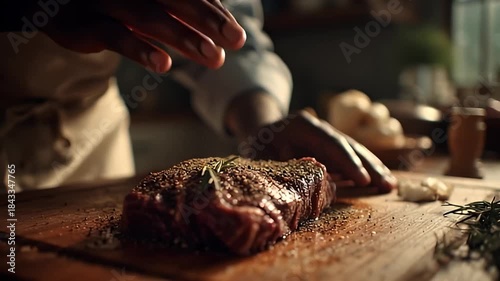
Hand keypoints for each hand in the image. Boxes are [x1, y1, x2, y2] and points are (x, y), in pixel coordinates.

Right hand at [39, 0, 245, 71]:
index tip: (236, 35)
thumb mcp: (147, 5)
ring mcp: (103, 0)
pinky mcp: (83, 23)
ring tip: (214, 57)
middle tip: (237, 40)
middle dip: (208, 19)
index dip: (214, 11)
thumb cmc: (114, 5)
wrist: (57, 4)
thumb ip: (178, 11)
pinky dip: (140, 49)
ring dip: (183, 36)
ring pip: (148, 16)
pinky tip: (164, 65)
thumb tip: (222, 25)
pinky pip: (114, 35)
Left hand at [241, 110, 396, 192]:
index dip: (347, 162)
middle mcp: (321, 128)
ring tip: (390, 185)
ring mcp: (328, 136)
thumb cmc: (258, 144)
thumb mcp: (259, 152)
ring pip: (354, 150)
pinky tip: (379, 182)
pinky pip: (350, 158)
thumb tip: (299, 185)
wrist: (261, 131)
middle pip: (348, 145)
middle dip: (369, 166)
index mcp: (303, 125)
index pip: (330, 143)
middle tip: (387, 185)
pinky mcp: (331, 148)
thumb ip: (278, 165)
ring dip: (373, 168)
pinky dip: (364, 169)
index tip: (362, 180)